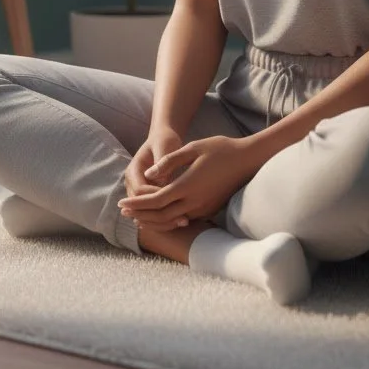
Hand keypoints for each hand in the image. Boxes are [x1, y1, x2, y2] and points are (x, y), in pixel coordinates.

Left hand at [117, 135, 253, 231]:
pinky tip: (160, 214)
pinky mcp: (209, 210)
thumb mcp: (193, 148)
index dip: (136, 204)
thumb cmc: (220, 149)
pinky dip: (168, 219)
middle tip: (123, 212)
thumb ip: (169, 162)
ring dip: (153, 220)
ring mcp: (203, 208)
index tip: (121, 203)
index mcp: (187, 185)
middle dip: (140, 215)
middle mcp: (194, 201)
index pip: (155, 201)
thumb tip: (148, 175)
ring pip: (172, 221)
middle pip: (160, 215)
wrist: (248, 160)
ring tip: (137, 216)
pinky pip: (184, 219)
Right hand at [122, 127, 186, 230]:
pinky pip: (154, 211)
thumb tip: (162, 182)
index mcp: (133, 171)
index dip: (156, 197)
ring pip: (147, 213)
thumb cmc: (164, 141)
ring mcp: (139, 192)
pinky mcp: (148, 197)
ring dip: (164, 219)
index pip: (140, 191)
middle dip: (161, 212)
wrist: (162, 139)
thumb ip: (163, 162)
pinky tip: (182, 220)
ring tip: (184, 222)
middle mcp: (132, 184)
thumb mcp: (164, 146)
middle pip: (141, 207)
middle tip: (182, 218)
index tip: (176, 199)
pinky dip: (166, 217)